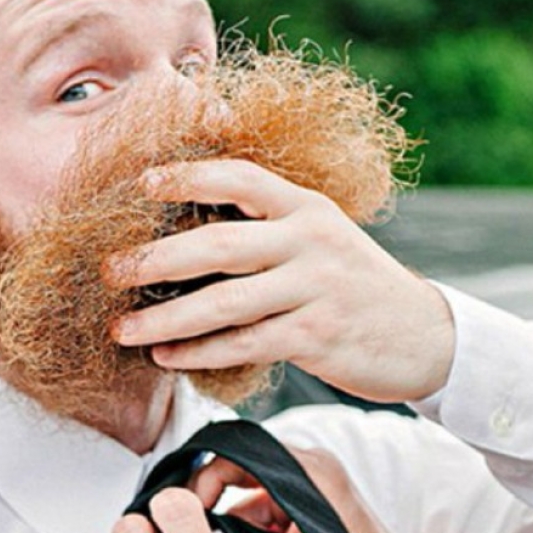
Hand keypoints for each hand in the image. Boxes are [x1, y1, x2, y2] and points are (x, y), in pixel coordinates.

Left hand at [108, 161, 454, 401]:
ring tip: (124, 329)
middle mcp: (311, 240)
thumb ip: (267, 229)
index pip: (241, 178)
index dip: (189, 176)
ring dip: (166, 317)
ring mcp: (316, 289)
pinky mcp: (317, 336)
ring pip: (225, 303)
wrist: (421, 334)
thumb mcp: (320, 237)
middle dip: (155, 259)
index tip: (142, 182)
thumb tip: (183, 238)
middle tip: (111, 271)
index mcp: (306, 207)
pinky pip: (244, 344)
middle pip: (219, 245)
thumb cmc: (351, 284)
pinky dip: (199, 352)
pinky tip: (167, 356)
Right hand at [192, 446, 416, 532]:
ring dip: (242, 518)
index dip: (205, 481)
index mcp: (305, 470)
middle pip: (242, 468)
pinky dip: (260, 524)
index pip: (236, 455)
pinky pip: (272, 500)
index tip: (191, 509)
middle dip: (221, 501)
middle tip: (203, 529)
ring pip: (255, 488)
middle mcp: (311, 464)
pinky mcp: (316, 497)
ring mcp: (315, 479)